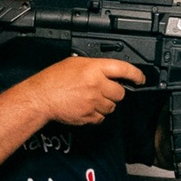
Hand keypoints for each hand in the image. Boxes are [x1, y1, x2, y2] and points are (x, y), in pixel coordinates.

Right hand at [27, 56, 145, 125]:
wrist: (40, 98)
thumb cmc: (53, 80)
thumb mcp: (74, 63)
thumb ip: (94, 66)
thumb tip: (108, 71)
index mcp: (94, 68)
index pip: (124, 70)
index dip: (136, 75)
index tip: (140, 79)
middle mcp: (97, 85)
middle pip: (120, 93)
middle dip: (114, 92)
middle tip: (104, 90)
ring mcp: (93, 102)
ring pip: (112, 107)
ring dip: (105, 104)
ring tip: (91, 99)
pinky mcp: (89, 116)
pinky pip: (101, 118)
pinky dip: (97, 114)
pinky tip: (86, 107)